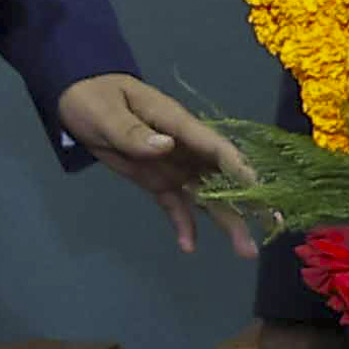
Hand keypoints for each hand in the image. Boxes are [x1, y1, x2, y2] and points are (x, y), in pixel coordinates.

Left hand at [58, 75, 251, 255]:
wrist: (78, 99)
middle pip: (221, 175)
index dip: (238, 166)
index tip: (259, 188)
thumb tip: (167, 147)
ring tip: (245, 251)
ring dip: (226, 220)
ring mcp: (173, 165)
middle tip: (271, 224)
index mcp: (176, 124)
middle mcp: (183, 147)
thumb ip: (134, 132)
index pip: (213, 146)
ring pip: (207, 195)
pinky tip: (189, 247)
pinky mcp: (157, 180)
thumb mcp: (107, 113)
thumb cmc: (95, 98)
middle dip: (247, 199)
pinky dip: (184, 224)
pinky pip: (175, 205)